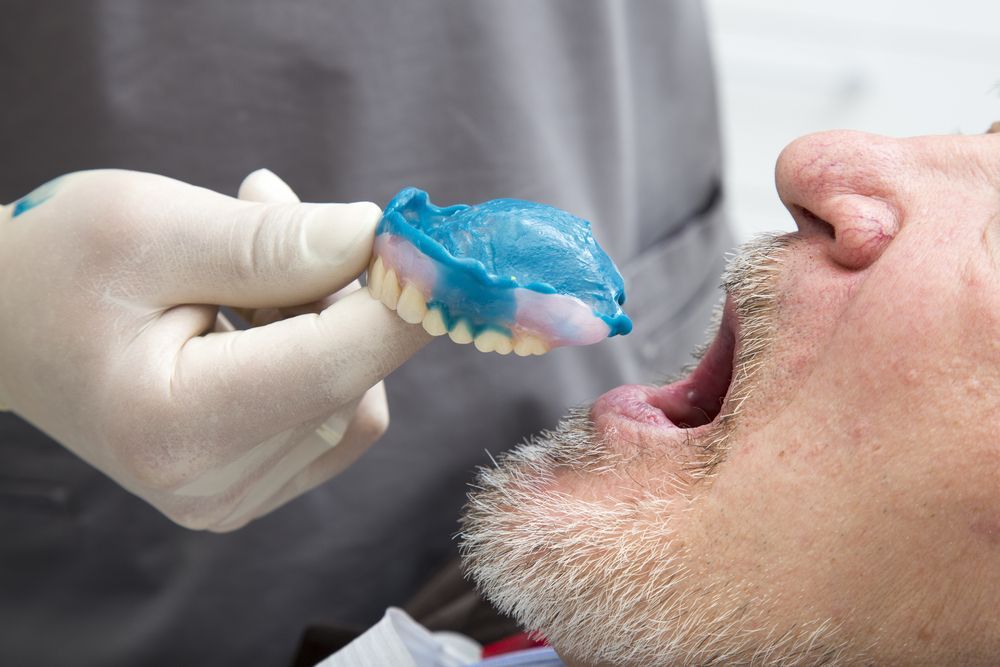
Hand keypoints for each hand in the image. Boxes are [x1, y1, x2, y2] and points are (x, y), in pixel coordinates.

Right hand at [0, 169, 430, 529]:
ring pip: (352, 398)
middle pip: (348, 380)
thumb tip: (377, 240)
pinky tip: (258, 310)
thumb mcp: (149, 227)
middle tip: (272, 206)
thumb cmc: (58, 266)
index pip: (334, 365)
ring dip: (324, 318)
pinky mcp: (250, 486)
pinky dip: (316, 352)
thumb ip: (270, 241)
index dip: (401, 300)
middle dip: (339, 291)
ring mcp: (233, 496)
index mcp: (177, 425)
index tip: (430, 244)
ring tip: (245, 260)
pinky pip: (335, 415)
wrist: (3, 329)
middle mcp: (212, 484)